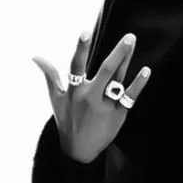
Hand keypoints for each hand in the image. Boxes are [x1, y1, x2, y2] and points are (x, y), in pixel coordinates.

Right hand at [32, 30, 150, 163]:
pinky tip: (146, 71)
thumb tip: (36, 56)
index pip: (76, 66)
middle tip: (129, 37)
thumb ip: (49, 75)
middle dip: (118, 52)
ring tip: (132, 43)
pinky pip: (129, 97)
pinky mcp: (118, 115)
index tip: (85, 32)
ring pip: (118, 80)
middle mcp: (90, 97)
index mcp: (74, 91)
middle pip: (106, 71)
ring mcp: (106, 106)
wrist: (79, 150)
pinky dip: (138, 84)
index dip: (81, 49)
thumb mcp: (56, 99)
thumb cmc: (67, 120)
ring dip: (127, 61)